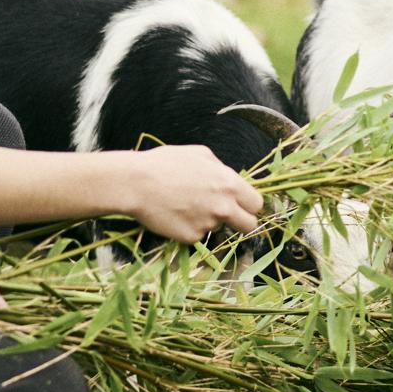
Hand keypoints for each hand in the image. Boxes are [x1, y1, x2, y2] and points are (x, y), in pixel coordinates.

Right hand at [119, 145, 263, 242]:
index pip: (256, 204)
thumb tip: (228, 178)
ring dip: (207, 220)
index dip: (249, 205)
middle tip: (226, 215)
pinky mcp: (191, 238)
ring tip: (184, 204)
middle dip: (241, 222)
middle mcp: (223, 207)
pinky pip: (196, 235)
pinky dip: (188, 227)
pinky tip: (174, 213)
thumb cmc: (165, 164)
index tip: (242, 205)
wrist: (136, 183)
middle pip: (249, 226)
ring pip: (217, 228)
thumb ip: (221, 169)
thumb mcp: (200, 154)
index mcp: (229, 184)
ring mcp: (208, 224)